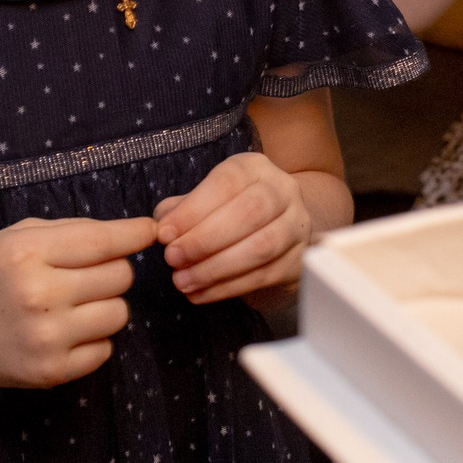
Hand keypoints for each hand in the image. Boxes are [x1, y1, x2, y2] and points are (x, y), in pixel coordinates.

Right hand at [0, 216, 157, 390]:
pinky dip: (94, 339)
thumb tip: (130, 233)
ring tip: (77, 304)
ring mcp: (46, 337)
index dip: (135, 234)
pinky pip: (105, 350)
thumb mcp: (15, 237)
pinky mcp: (51, 372)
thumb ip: (71, 230)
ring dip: (107, 305)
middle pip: (120, 277)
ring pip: (120, 314)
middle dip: (112, 271)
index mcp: (27, 252)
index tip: (149, 232)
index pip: (102, 241)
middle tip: (87, 275)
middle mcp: (38, 294)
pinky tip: (67, 331)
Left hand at [154, 153, 313, 305]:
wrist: (278, 229)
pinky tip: (201, 293)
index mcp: (255, 168)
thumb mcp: (206, 201)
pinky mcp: (299, 260)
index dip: (194, 209)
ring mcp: (297, 225)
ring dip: (216, 268)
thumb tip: (162, 226)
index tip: (165, 234)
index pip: (227, 182)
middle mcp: (283, 191)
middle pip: (250, 212)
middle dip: (205, 239)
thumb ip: (182, 209)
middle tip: (173, 259)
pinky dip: (228, 288)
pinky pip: (265, 276)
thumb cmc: (231, 212)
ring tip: (183, 281)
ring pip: (261, 247)